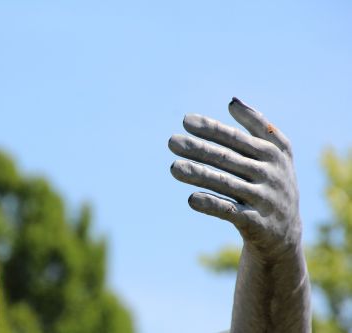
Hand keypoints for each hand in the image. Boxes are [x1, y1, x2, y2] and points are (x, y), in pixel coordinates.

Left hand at [169, 97, 300, 258]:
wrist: (285, 234)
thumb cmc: (272, 184)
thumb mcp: (277, 154)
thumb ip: (259, 126)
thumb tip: (232, 101)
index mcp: (274, 153)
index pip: (236, 138)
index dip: (211, 128)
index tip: (186, 120)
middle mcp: (271, 174)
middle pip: (227, 158)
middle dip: (198, 149)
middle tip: (171, 141)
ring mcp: (265, 199)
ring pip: (226, 183)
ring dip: (198, 174)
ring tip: (174, 168)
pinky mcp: (257, 223)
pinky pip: (230, 211)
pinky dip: (211, 204)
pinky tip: (191, 198)